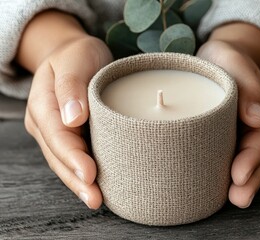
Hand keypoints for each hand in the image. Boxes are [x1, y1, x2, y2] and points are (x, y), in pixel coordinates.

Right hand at [24, 36, 112, 208]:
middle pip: (59, 156)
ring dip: (79, 182)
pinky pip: (74, 157)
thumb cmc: (77, 55)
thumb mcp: (76, 59)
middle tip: (96, 198)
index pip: (57, 135)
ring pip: (64, 162)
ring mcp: (55, 132)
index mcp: (43, 103)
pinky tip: (98, 186)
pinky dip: (84, 173)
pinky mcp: (70, 136)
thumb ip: (72, 86)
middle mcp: (45, 122)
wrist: (75, 55)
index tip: (90, 174)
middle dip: (76, 179)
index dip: (72, 157)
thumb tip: (73, 117)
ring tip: (97, 199)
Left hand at [197, 40, 259, 207]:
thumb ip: (247, 84)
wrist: (219, 58)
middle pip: (257, 156)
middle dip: (250, 181)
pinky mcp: (228, 137)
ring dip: (244, 184)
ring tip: (234, 201)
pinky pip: (232, 158)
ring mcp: (243, 133)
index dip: (251, 159)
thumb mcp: (233, 59)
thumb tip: (258, 119)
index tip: (238, 176)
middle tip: (238, 199)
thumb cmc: (224, 58)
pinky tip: (218, 192)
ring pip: (248, 162)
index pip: (259, 137)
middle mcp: (255, 124)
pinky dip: (227, 176)